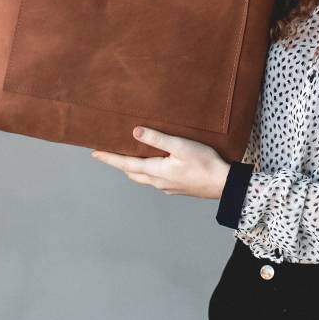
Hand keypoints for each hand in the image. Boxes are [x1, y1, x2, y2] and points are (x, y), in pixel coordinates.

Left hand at [90, 126, 230, 199]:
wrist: (223, 184)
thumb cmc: (204, 163)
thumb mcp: (180, 146)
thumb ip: (158, 138)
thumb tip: (135, 132)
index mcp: (156, 171)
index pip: (126, 165)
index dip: (109, 158)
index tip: (94, 153)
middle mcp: (158, 182)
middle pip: (132, 173)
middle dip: (119, 164)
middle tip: (108, 154)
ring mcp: (167, 187)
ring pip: (144, 178)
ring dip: (133, 169)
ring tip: (128, 158)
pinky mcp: (177, 188)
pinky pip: (156, 180)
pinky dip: (148, 172)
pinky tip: (155, 165)